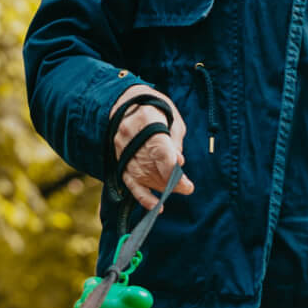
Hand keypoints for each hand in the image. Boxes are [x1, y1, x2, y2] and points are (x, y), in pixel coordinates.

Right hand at [111, 83, 194, 211]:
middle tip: (188, 187)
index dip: (171, 168)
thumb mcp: (172, 117)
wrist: (126, 102)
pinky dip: (143, 196)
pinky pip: (130, 182)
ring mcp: (123, 150)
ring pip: (143, 176)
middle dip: (172, 181)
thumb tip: (179, 163)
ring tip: (180, 187)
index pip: (159, 151)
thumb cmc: (155, 108)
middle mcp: (131, 137)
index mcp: (147, 120)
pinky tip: (156, 206)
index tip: (185, 180)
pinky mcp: (119, 160)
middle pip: (152, 167)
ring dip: (162, 186)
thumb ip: (176, 140)